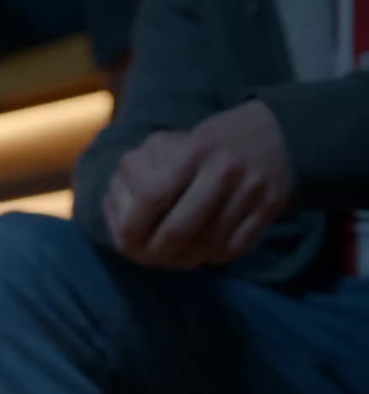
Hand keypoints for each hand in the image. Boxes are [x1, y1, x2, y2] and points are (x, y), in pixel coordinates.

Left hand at [104, 100, 292, 269]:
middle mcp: (224, 168)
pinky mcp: (272, 206)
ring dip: (183, 261)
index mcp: (191, 150)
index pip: (150, 198)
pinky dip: (212, 258)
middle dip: (155, 254)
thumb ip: (139, 177)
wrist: (274, 132)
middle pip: (178, 230)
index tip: (126, 244)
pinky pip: (233, 248)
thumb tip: (119, 228)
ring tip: (173, 258)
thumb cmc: (204, 147)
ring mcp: (251, 189)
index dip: (133, 229)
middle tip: (147, 259)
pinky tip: (203, 251)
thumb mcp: (170, 145)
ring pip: (206, 246)